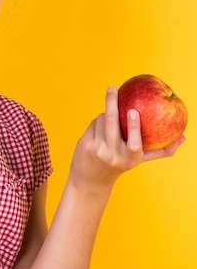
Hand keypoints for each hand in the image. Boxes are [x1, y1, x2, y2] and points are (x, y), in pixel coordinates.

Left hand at [70, 86, 184, 191]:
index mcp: (130, 158)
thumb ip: (160, 151)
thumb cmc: (120, 165)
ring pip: (101, 119)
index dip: (134, 127)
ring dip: (106, 114)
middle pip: (111, 122)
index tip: (133, 112)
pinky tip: (99, 128)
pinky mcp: (85, 144)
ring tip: (110, 118)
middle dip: (111, 102)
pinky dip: (98, 121)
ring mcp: (97, 149)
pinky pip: (93, 123)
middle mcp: (113, 154)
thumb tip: (183, 138)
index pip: (134, 144)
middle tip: (112, 88)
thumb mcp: (138, 160)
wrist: (91, 180)